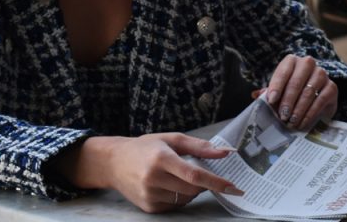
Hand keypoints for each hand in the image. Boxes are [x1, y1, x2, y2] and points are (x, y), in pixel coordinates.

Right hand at [60, 133, 242, 212]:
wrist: (113, 162)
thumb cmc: (146, 147)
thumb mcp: (172, 139)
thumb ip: (200, 146)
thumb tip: (226, 152)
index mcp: (162, 159)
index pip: (194, 175)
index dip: (216, 182)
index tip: (233, 187)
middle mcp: (153, 179)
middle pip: (192, 189)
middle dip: (203, 183)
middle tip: (198, 172)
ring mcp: (149, 195)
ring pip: (185, 199)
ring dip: (191, 191)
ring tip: (177, 176)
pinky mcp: (147, 207)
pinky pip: (174, 206)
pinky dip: (179, 197)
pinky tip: (168, 185)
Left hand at [255, 54, 338, 130]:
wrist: (316, 97)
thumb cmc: (292, 92)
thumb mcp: (279, 91)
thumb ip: (269, 92)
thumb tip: (256, 95)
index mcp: (292, 61)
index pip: (284, 71)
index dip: (277, 86)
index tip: (271, 101)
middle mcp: (308, 64)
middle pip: (296, 81)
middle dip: (288, 100)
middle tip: (282, 116)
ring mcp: (322, 74)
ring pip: (308, 92)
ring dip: (298, 109)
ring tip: (291, 122)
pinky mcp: (332, 87)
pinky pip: (320, 100)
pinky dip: (310, 113)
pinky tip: (302, 122)